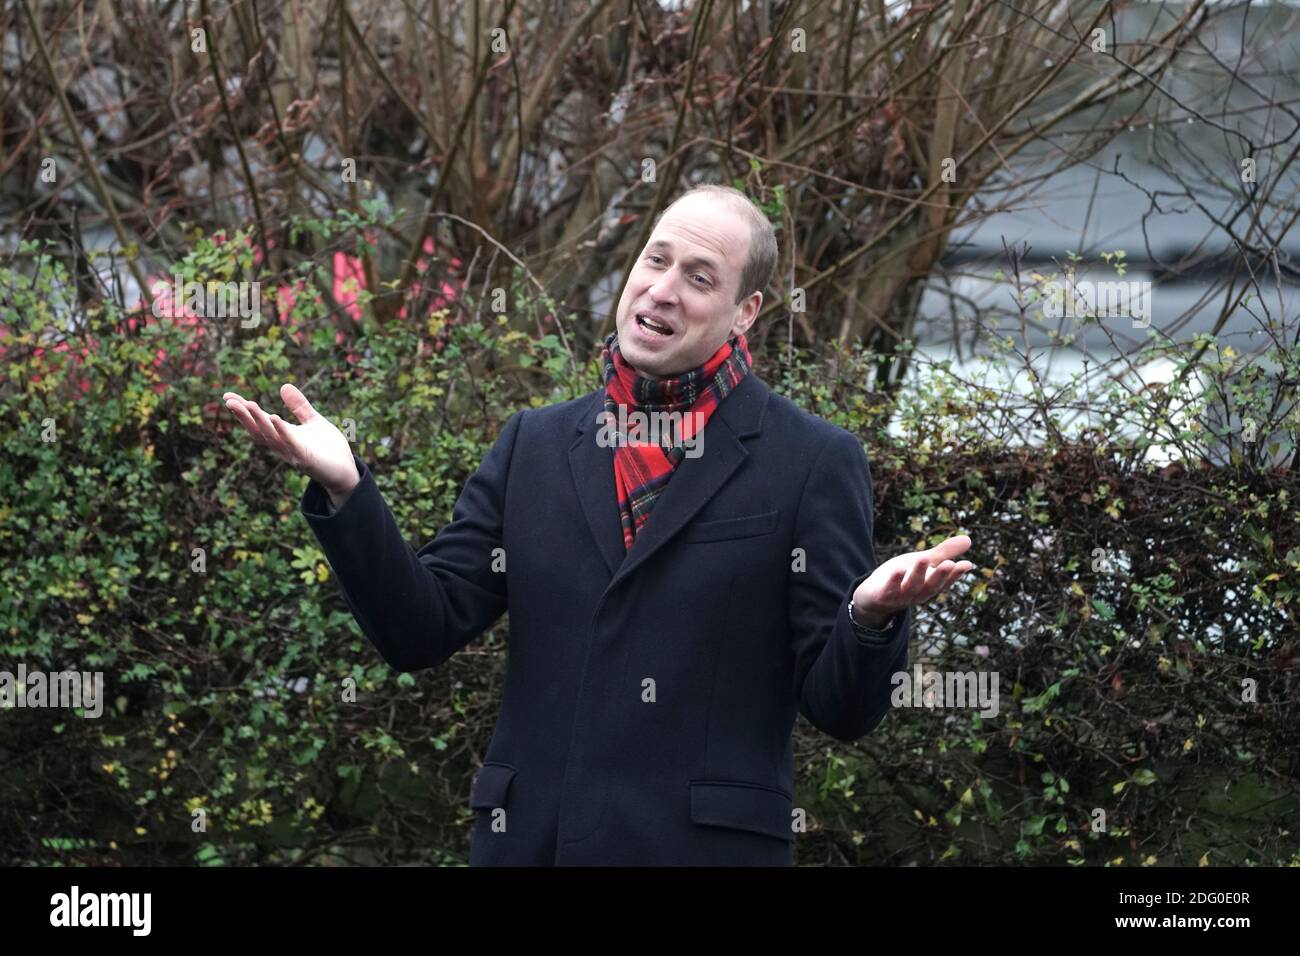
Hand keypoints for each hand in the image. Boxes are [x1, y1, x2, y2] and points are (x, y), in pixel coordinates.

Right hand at [222, 383, 359, 502]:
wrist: (346, 471)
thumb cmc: (328, 448)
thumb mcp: (313, 421)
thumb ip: (299, 406)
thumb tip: (284, 385)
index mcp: (283, 435)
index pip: (258, 422)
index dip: (243, 411)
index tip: (226, 396)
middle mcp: (283, 446)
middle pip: (258, 431)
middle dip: (244, 417)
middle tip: (229, 402)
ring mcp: (293, 454)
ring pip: (271, 437)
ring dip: (260, 421)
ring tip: (249, 405)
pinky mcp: (306, 459)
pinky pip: (291, 444)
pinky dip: (282, 432)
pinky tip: (275, 418)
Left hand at [851, 534, 974, 625]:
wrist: (873, 598)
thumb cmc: (903, 578)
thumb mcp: (924, 563)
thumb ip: (943, 553)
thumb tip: (969, 539)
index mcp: (929, 586)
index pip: (945, 581)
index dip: (955, 574)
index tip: (967, 564)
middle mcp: (917, 594)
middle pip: (930, 586)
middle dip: (939, 575)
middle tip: (949, 563)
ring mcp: (900, 597)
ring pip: (910, 586)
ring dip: (917, 574)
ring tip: (923, 558)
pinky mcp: (882, 596)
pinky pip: (888, 591)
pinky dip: (893, 582)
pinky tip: (897, 570)